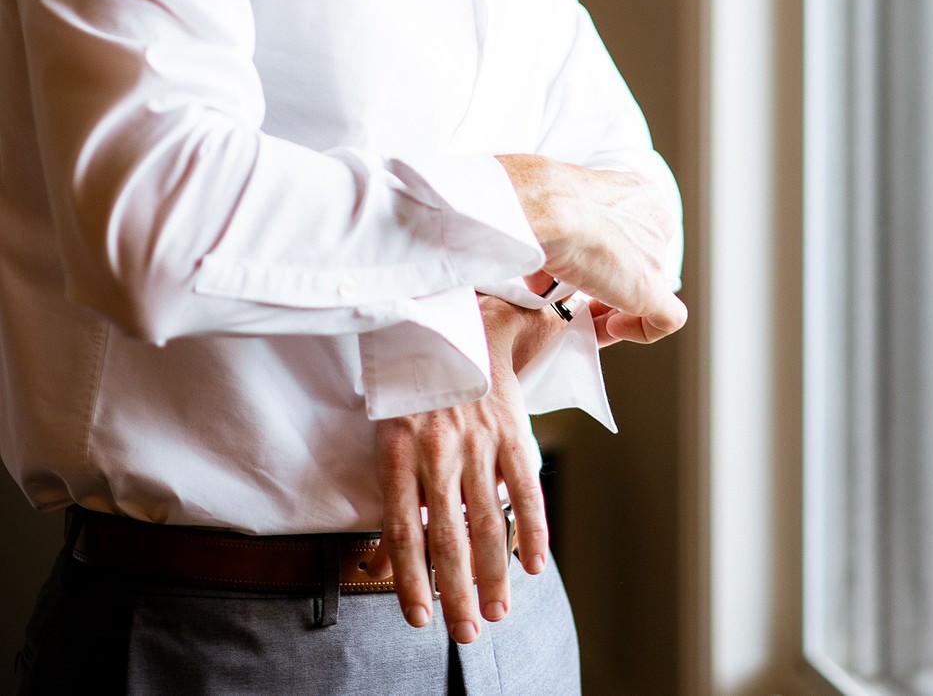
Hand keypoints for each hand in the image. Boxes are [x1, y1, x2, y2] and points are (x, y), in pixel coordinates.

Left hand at [370, 300, 553, 643]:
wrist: (448, 311)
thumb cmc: (410, 376)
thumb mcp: (387, 425)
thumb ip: (394, 487)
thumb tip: (385, 553)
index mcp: (399, 449)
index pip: (403, 528)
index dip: (410, 578)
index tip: (419, 617)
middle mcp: (438, 448)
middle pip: (447, 535)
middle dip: (457, 591)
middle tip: (466, 632)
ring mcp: (477, 438)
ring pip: (486, 519)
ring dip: (494, 573)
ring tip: (498, 611)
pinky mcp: (509, 425)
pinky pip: (524, 485)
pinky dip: (532, 527)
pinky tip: (536, 563)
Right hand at [498, 154, 686, 340]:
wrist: (549, 210)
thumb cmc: (544, 200)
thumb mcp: (556, 209)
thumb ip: (564, 236)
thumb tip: (549, 264)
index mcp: (636, 194)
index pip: (632, 233)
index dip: (609, 258)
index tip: (586, 270)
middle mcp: (653, 219)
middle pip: (640, 260)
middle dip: (612, 281)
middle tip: (584, 296)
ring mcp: (656, 255)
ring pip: (647, 288)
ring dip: (617, 306)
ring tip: (586, 314)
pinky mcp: (654, 289)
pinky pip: (666, 320)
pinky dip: (640, 330)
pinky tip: (610, 328)